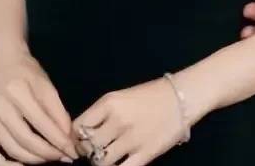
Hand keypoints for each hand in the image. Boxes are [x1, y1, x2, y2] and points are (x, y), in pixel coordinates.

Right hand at [0, 48, 78, 163]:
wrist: (2, 59)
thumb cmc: (26, 69)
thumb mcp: (46, 84)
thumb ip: (58, 112)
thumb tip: (68, 139)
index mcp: (18, 92)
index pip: (42, 124)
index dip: (59, 142)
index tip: (73, 152)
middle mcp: (1, 106)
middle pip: (25, 140)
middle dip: (48, 154)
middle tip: (63, 157)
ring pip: (11, 148)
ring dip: (33, 160)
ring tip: (48, 159)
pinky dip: (5, 164)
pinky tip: (21, 165)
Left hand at [71, 77, 189, 165]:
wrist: (179, 99)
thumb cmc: (147, 96)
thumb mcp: (118, 97)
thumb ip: (101, 113)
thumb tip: (84, 131)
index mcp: (107, 103)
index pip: (78, 126)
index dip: (76, 137)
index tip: (80, 140)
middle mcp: (116, 121)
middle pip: (88, 146)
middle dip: (87, 151)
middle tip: (92, 152)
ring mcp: (131, 139)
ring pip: (102, 162)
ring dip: (100, 162)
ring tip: (105, 159)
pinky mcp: (145, 154)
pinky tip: (118, 165)